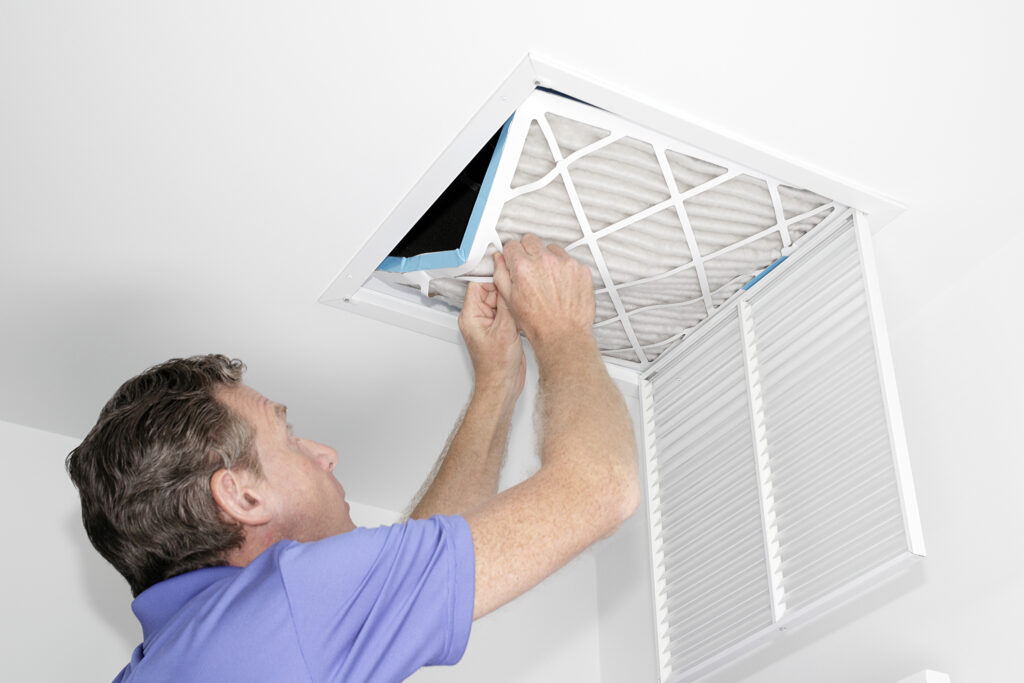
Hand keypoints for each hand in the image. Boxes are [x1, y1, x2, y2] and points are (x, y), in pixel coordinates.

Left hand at [458, 281, 525, 398]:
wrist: (503, 385)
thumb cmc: (497, 366)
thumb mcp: (505, 328)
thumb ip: (506, 302)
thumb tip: (508, 282)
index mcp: (471, 316)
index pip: (478, 284)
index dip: (494, 278)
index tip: (508, 276)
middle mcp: (477, 318)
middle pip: (491, 291)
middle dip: (506, 292)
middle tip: (517, 298)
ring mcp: (488, 324)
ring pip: (500, 302)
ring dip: (512, 304)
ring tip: (519, 313)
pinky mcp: (499, 330)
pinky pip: (506, 313)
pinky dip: (515, 314)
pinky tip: (521, 320)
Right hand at [492, 234, 594, 349]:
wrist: (564, 335)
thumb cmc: (538, 323)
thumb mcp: (510, 300)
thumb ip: (501, 275)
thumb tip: (500, 261)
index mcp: (524, 267)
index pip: (512, 245)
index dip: (511, 255)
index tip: (514, 260)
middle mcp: (545, 261)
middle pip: (531, 240)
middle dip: (528, 252)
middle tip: (530, 268)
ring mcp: (565, 264)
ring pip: (551, 248)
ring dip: (547, 259)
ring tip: (547, 280)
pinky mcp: (581, 269)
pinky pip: (569, 260)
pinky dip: (564, 269)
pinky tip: (561, 285)